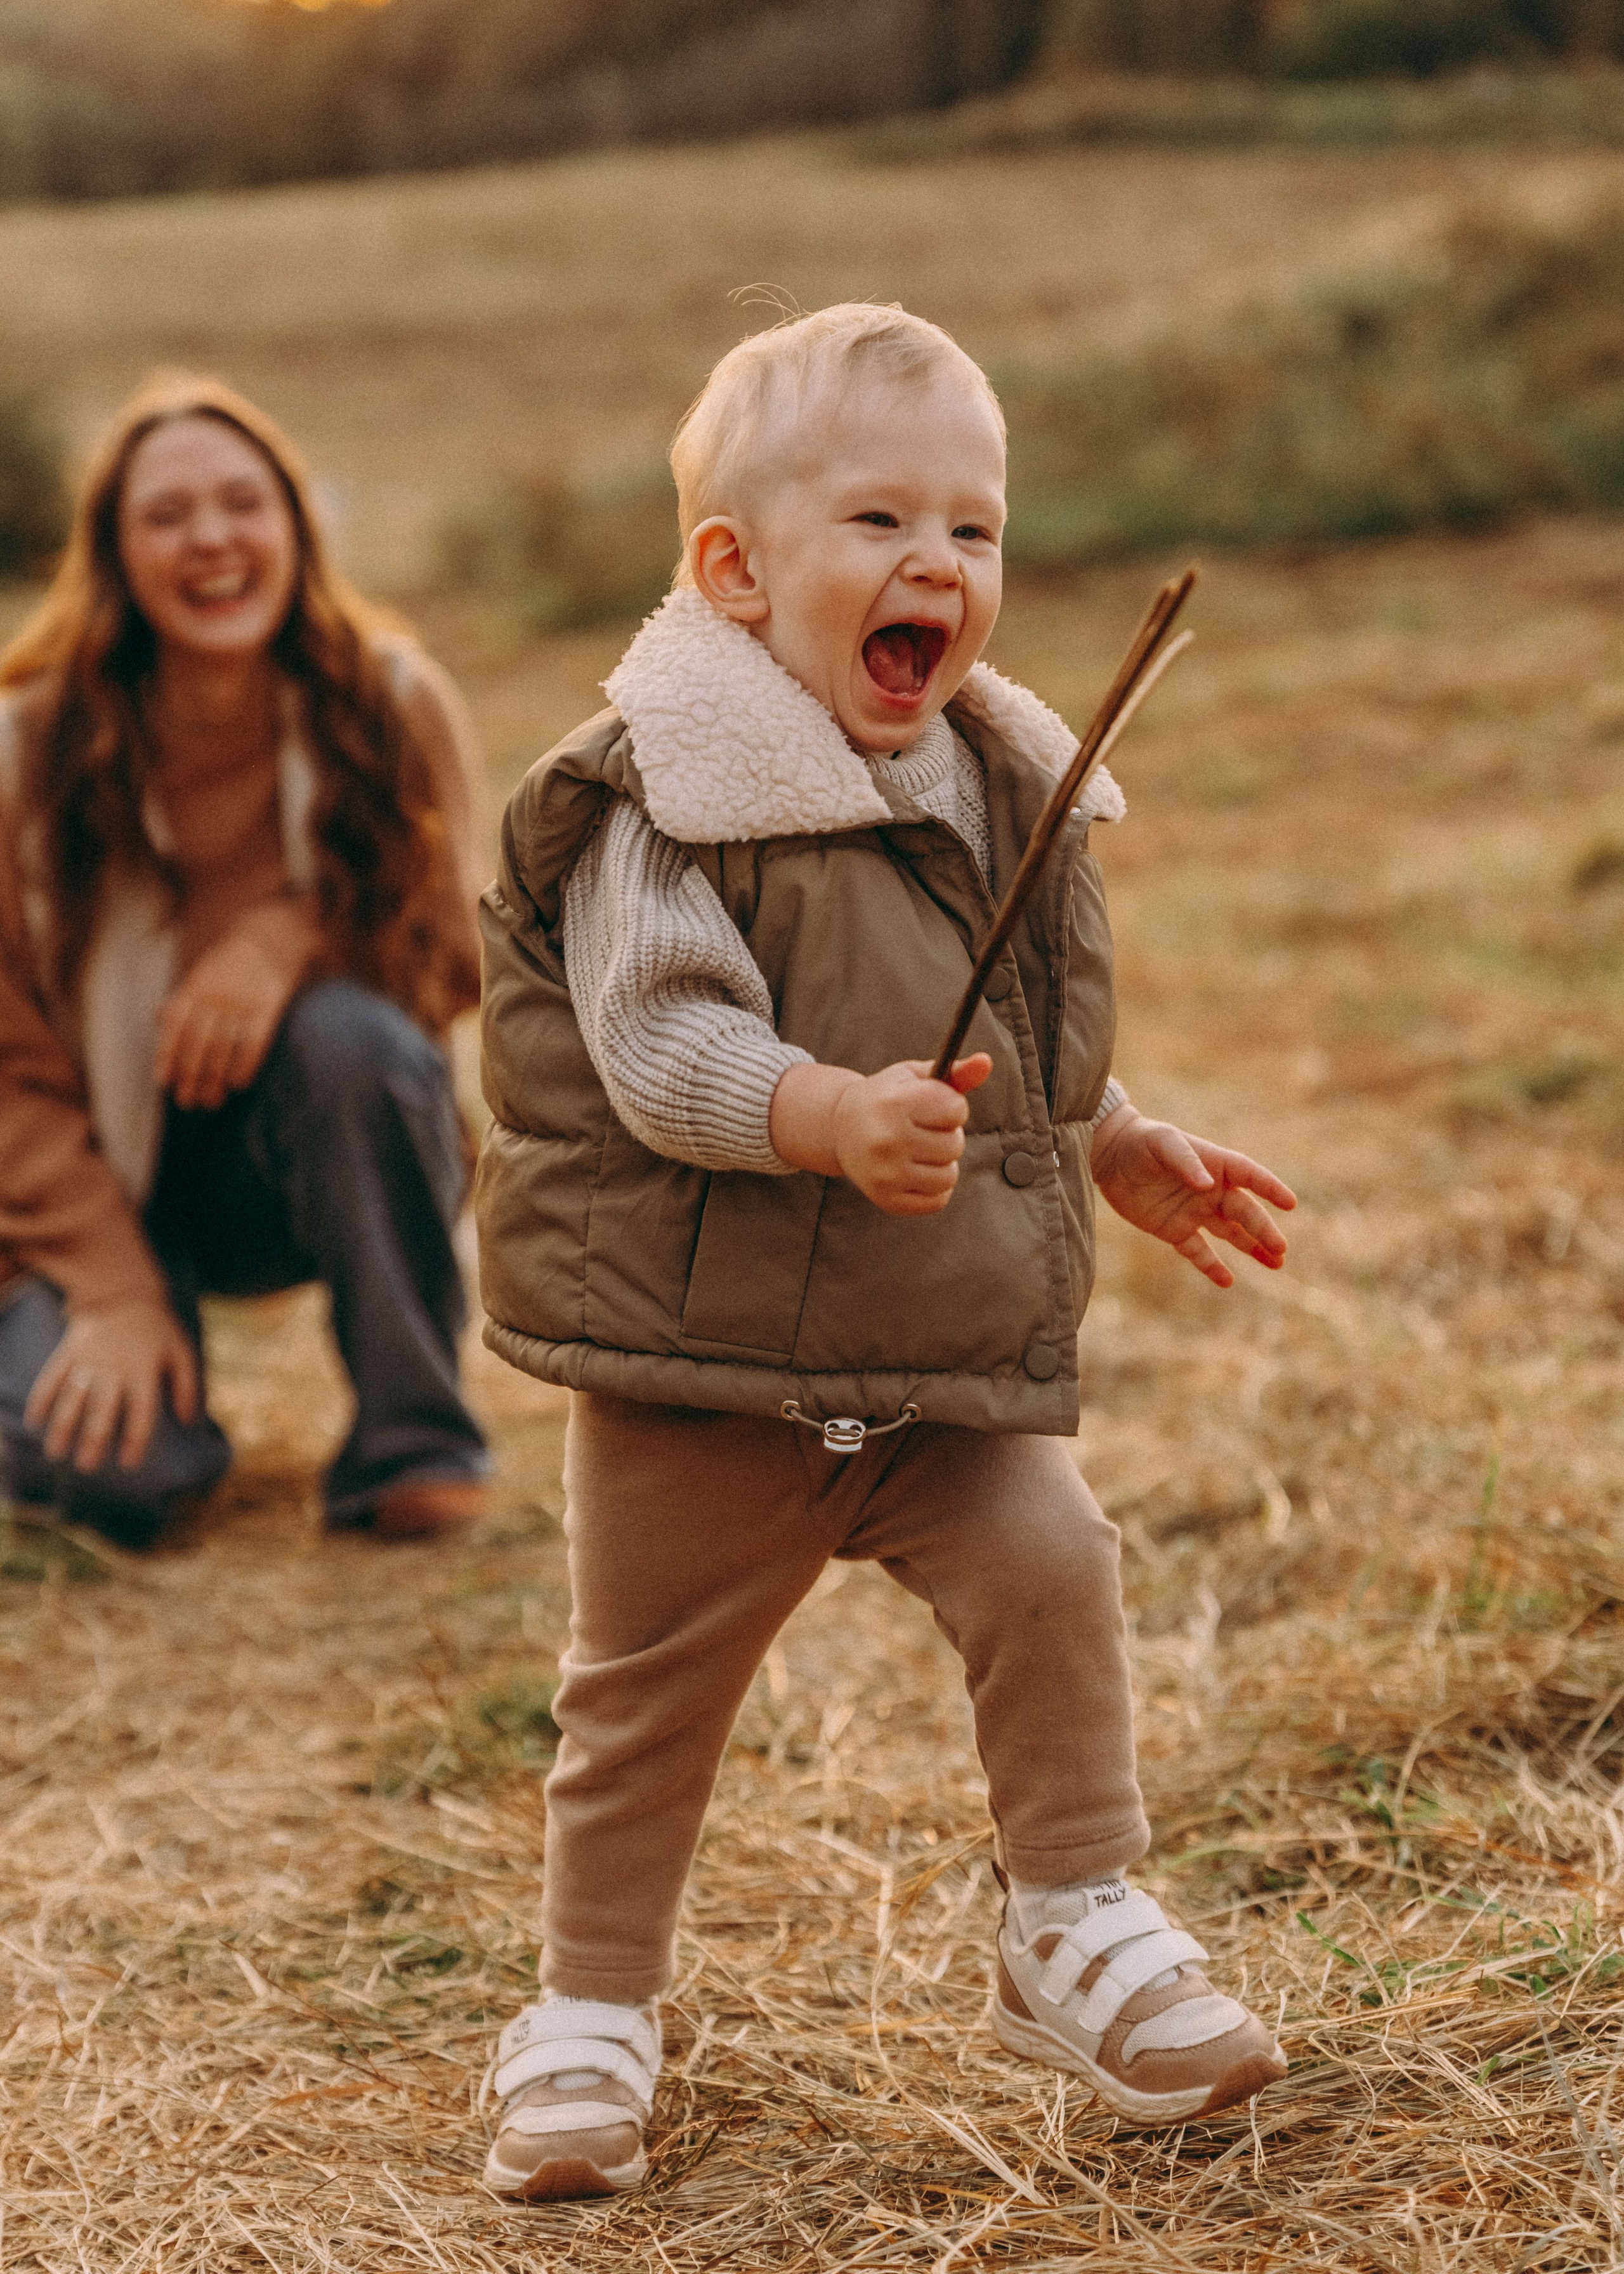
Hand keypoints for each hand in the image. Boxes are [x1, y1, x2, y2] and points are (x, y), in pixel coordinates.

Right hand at [24, 1302, 199, 1473]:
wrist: (125, 1290)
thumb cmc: (157, 1328)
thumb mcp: (181, 1353)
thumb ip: (188, 1388)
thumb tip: (192, 1423)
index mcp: (143, 1373)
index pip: (141, 1413)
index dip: (135, 1440)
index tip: (128, 1463)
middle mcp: (114, 1370)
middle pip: (102, 1411)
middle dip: (94, 1441)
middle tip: (87, 1467)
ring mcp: (88, 1360)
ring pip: (73, 1399)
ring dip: (63, 1427)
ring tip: (57, 1453)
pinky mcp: (69, 1350)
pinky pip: (52, 1377)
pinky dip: (42, 1398)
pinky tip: (34, 1421)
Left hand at [156, 913, 308, 1109]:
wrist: (271, 935)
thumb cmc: (231, 961)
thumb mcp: (201, 972)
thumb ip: (182, 998)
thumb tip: (156, 1019)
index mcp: (195, 986)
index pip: (176, 1025)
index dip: (167, 1054)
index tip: (164, 1081)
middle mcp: (216, 994)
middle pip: (199, 1042)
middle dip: (191, 1075)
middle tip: (187, 1102)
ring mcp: (243, 1000)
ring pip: (224, 1046)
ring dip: (215, 1078)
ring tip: (211, 1101)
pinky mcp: (269, 1006)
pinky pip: (254, 1041)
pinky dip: (245, 1064)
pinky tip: (238, 1084)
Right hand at [770, 1054, 992, 1216]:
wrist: (841, 1129)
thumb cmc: (886, 1097)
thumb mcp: (914, 1077)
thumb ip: (955, 1073)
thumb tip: (986, 1062)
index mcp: (894, 1103)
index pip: (956, 1110)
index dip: (951, 1106)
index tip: (933, 1105)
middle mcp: (887, 1140)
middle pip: (955, 1145)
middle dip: (947, 1135)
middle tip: (923, 1129)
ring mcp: (885, 1174)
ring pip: (949, 1176)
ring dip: (942, 1164)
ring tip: (920, 1151)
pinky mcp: (886, 1200)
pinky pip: (937, 1201)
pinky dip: (934, 1188)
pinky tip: (915, 1171)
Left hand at [1091, 1105, 1295, 1286]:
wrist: (1110, 1156)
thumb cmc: (1141, 1142)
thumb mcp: (1163, 1143)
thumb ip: (1186, 1161)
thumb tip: (1207, 1184)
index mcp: (1215, 1164)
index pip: (1250, 1176)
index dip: (1270, 1188)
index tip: (1289, 1204)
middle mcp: (1211, 1190)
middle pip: (1244, 1211)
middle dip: (1263, 1229)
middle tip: (1281, 1249)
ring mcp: (1195, 1212)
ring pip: (1231, 1233)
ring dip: (1252, 1248)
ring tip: (1275, 1263)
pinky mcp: (1175, 1230)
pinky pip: (1198, 1251)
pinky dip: (1211, 1266)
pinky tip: (1227, 1281)